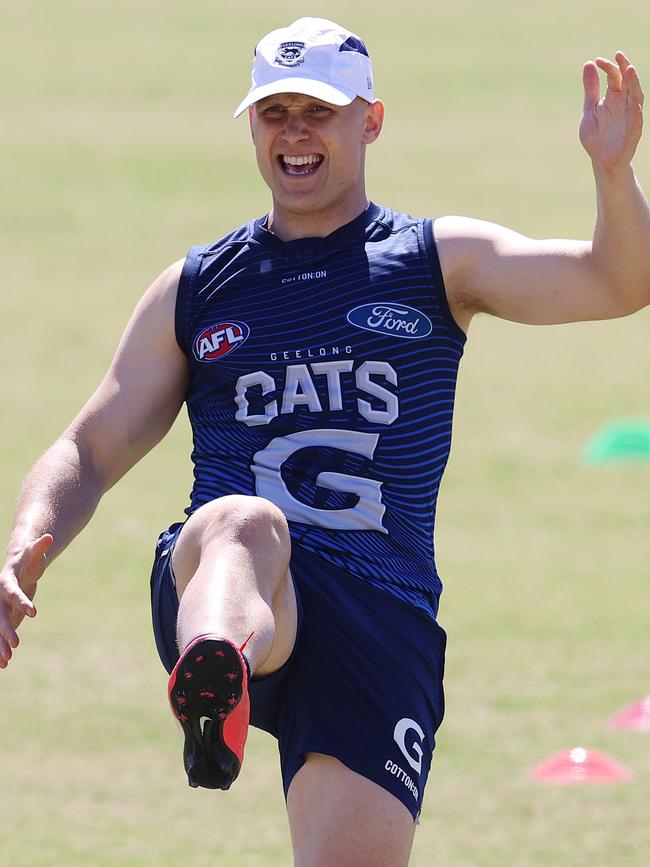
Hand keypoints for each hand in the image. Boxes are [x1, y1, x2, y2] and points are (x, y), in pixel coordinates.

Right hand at [0, 534, 52, 668]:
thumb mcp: (33, 553)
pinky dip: (1, 648)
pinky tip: (4, 665)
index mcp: (6, 582)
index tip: (34, 613)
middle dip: (5, 630)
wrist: (16, 569)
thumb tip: (49, 536)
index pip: (12, 592)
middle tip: (16, 645)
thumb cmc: (27, 560)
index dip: (21, 602)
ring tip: (7, 661)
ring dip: (0, 645)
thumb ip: (39, 546)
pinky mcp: (4, 618)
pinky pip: (0, 635)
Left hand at [580, 51, 643, 174]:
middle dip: (625, 68)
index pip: (614, 76)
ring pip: (636, 96)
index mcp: (614, 97)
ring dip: (634, 83)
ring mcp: (630, 116)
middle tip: (619, 55)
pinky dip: (636, 113)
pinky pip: (636, 121)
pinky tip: (634, 106)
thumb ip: (591, 89)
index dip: (608, 67)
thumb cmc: (597, 136)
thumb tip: (589, 63)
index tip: (597, 61)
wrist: (600, 160)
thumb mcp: (590, 110)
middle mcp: (624, 104)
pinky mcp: (632, 132)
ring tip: (630, 70)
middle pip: (628, 81)